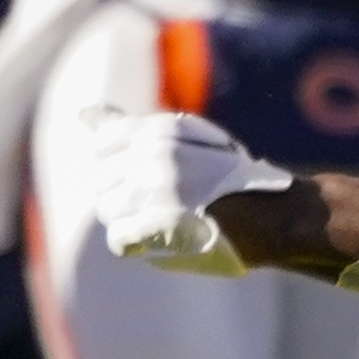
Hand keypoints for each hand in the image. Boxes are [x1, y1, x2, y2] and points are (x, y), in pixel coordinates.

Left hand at [83, 104, 290, 272]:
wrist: (274, 215)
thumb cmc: (227, 178)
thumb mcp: (187, 140)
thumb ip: (131, 128)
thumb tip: (85, 114)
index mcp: (161, 130)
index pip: (104, 142)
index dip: (119, 163)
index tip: (144, 174)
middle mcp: (154, 156)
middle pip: (102, 179)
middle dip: (124, 193)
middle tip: (163, 202)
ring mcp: (156, 191)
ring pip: (108, 209)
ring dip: (131, 219)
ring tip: (166, 219)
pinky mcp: (159, 226)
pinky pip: (119, 237)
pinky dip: (136, 243)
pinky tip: (160, 239)